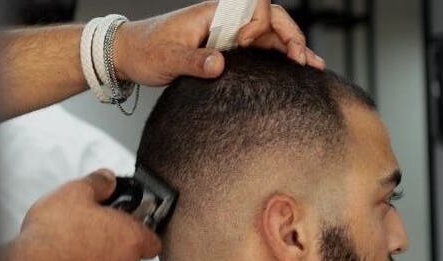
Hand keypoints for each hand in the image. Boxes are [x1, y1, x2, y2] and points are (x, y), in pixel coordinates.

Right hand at [0, 170, 161, 260]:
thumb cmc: (57, 235)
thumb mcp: (76, 192)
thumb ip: (98, 183)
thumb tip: (107, 179)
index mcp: (131, 239)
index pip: (153, 240)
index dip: (142, 227)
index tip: (127, 216)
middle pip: (130, 254)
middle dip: (115, 239)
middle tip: (95, 223)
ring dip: (96, 255)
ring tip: (72, 238)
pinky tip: (60, 257)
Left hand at [114, 1, 325, 85]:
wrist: (130, 55)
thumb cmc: (146, 50)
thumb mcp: (167, 58)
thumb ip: (194, 61)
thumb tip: (220, 64)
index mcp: (215, 13)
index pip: (254, 5)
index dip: (258, 24)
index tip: (247, 45)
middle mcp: (228, 20)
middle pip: (272, 19)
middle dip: (292, 38)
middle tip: (303, 62)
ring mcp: (231, 35)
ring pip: (272, 36)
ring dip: (294, 49)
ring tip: (312, 69)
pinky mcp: (231, 51)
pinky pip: (263, 50)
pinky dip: (283, 59)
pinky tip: (299, 72)